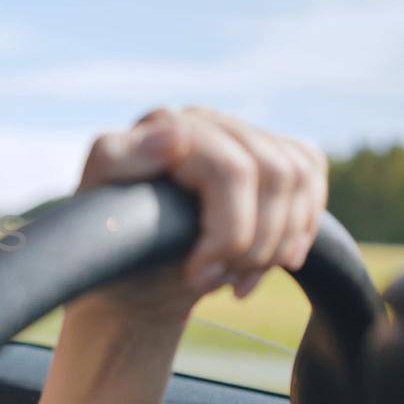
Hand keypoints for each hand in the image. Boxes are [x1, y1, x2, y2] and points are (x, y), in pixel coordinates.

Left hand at [71, 106, 328, 320]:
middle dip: (253, 244)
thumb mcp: (94, 217)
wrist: (135, 282)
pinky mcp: (266, 151)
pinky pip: (309, 172)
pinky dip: (300, 226)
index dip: (228, 234)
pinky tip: (274, 260)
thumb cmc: (113, 255)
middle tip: (216, 283)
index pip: (231, 170)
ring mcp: (236, 132)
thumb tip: (176, 136)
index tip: (197, 277)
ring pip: (297, 176)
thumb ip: (118, 165)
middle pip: (274, 175)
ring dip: (276, 242)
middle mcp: (201, 120)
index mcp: (160, 126)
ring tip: (238, 278)